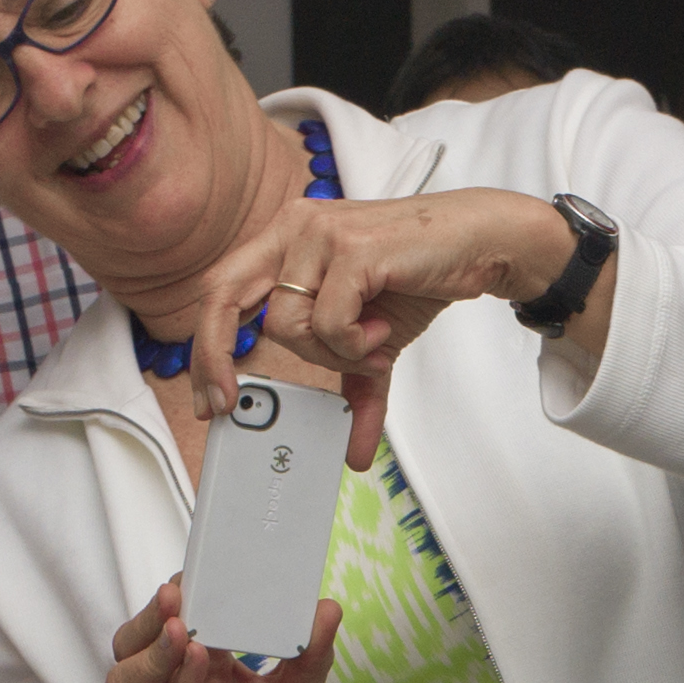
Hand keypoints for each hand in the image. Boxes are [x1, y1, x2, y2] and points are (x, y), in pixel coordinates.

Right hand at [106, 575, 338, 682]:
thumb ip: (310, 652)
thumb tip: (325, 606)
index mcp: (201, 674)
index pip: (168, 625)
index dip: (178, 598)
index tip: (198, 570)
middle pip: (132, 648)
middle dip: (148, 619)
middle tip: (175, 594)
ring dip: (151, 653)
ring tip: (179, 629)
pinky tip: (197, 666)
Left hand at [193, 188, 590, 464]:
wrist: (477, 243)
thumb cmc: (417, 278)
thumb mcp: (376, 344)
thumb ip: (356, 391)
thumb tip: (354, 454)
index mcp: (286, 241)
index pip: (222, 290)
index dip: (206, 345)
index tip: (210, 399)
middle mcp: (294, 228)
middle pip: (222, 296)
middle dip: (214, 357)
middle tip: (228, 404)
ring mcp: (320, 232)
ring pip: (287, 325)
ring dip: (331, 352)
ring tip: (371, 341)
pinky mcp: (351, 247)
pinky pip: (328, 322)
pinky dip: (355, 342)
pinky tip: (382, 328)